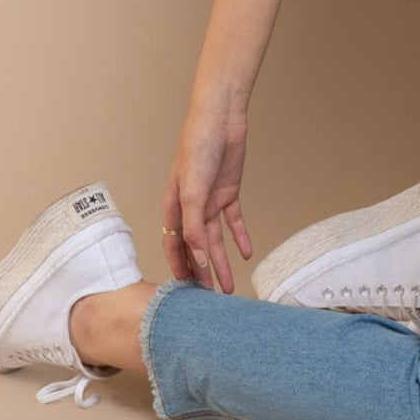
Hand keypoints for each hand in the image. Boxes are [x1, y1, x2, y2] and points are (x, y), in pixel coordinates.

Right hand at [161, 106, 252, 292]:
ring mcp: (210, 201)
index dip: (180, 269)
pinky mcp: (229, 193)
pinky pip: (234, 221)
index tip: (187, 294)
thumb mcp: (192, 190)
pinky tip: (246, 254)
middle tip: (210, 301)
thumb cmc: (197, 147)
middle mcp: (190, 207)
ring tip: (229, 288)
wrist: (221, 118)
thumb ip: (195, 225)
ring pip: (216, 239)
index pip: (174, 246)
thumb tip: (199, 258)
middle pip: (197, 247)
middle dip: (203, 273)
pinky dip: (240, 237)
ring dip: (222, 262)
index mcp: (173, 207)